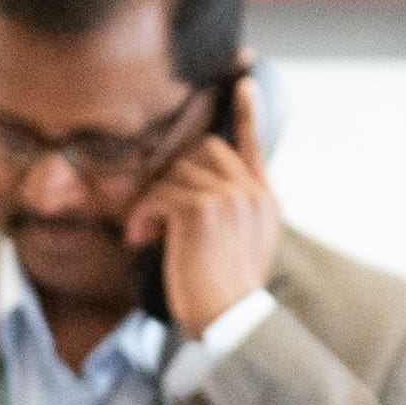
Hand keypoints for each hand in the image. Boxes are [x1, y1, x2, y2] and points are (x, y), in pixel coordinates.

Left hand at [122, 80, 279, 337]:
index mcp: (264, 201)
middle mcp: (251, 193)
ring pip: (177, 173)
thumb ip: (232, 213)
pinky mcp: (201, 209)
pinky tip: (141, 240)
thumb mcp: (242, 248)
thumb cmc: (225, 296)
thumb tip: (195, 195)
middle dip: (173, 174)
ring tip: (146, 234)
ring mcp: (229, 198)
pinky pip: (160, 195)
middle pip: (203, 150)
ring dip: (153, 202)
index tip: (244, 80)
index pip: (253, 146)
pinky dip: (143, 217)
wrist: (229, 324)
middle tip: (156, 207)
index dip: (246, 112)